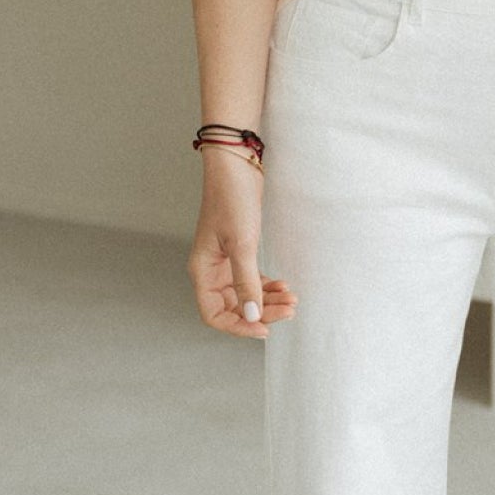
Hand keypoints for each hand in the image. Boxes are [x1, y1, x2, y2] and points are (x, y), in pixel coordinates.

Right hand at [188, 154, 298, 338]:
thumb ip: (247, 282)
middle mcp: (210, 269)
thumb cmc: (232, 199)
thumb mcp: (242, 244)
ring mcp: (224, 261)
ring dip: (268, 300)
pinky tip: (284, 286)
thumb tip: (252, 315)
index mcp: (202, 270)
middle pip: (234, 306)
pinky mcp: (239, 251)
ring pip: (246, 294)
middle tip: (290, 309)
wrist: (237, 166)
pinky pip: (252, 279)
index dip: (238, 326)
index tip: (264, 328)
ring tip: (292, 299)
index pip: (214, 314)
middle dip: (262, 311)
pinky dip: (267, 286)